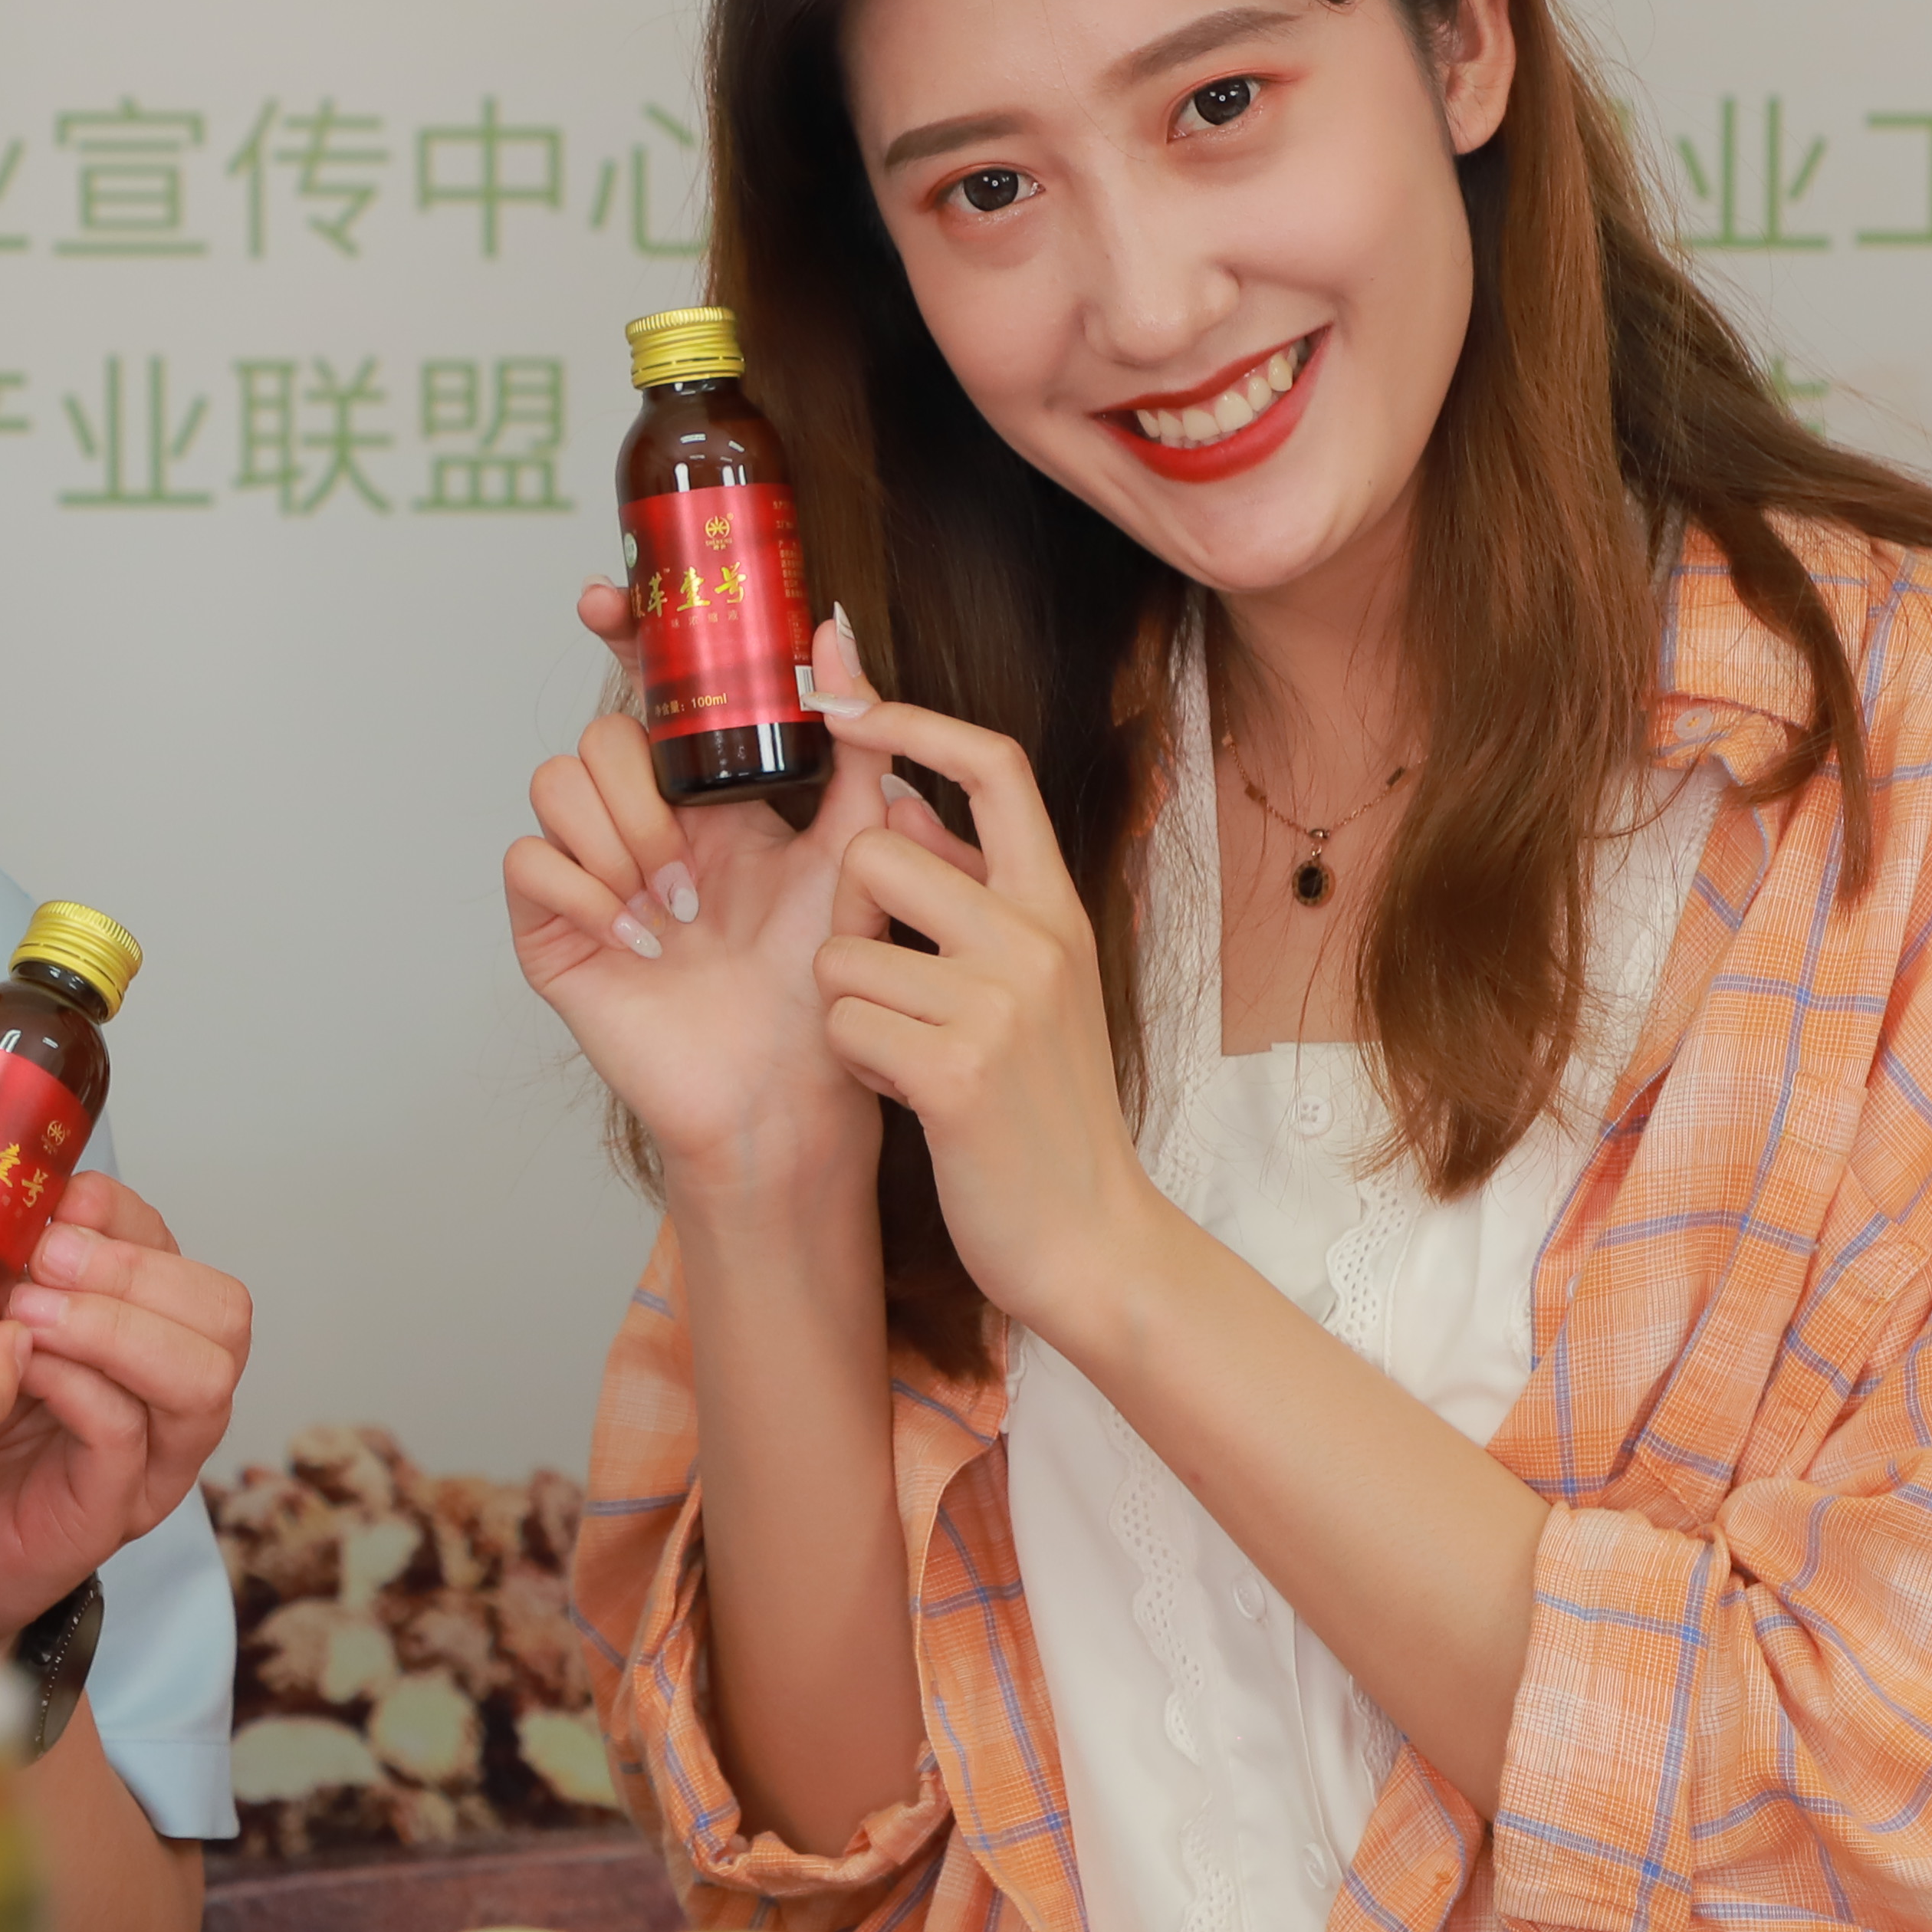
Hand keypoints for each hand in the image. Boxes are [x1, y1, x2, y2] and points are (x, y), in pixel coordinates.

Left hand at [0, 1174, 250, 1644]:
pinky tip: (21, 1372)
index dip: (124, 1219)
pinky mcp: (110, 1509)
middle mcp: (169, 1398)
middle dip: (132, 1269)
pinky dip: (77, 1385)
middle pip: (224, 1312)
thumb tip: (36, 1200)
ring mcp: (151, 1460)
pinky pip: (126, 1433)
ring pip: (202, 1376)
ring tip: (29, 1316)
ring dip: (112, 1326)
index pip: (183, 1256)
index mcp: (147, 1338)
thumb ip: (18, 1265)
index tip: (57, 1206)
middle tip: (44, 1260)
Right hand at [503, 591, 892, 1204]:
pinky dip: (579, 890)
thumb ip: (855, 743)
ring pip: (553, 782)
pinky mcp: (552, 928)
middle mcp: (641, 823)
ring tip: (670, 914)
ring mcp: (590, 873)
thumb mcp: (854, 847)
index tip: (603, 598)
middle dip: (643, 796)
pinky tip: (633, 940)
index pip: (644, 690)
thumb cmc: (818, 982)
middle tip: (691, 875)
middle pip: (598, 733)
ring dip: (617, 842)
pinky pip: (527, 861)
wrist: (786, 1091)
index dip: (617, 631)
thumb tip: (837, 630)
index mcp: (704, 795)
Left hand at [805, 700, 1164, 1360]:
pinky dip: (852, 1064)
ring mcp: (999, 1003)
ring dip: (848, 1008)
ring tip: (905, 1055)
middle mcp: (1036, 938)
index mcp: (1056, 906)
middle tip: (889, 987)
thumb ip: (978, 894)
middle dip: (849, 919)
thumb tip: (903, 805)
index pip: (994, 765)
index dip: (910, 718)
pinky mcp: (954, 1071)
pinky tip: (903, 1095)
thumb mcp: (1039, 983)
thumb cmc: (1044, 1110)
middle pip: (876, 851)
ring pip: (841, 951)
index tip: (841, 694)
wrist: (1091, 1238)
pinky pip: (841, 1025)